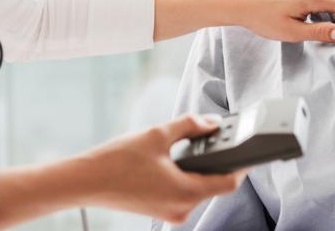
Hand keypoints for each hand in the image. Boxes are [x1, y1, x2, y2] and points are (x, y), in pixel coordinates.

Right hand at [81, 114, 245, 223]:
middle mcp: (182, 209)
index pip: (229, 183)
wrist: (85, 181)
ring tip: (186, 145)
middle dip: (216, 161)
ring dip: (197, 168)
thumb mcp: (157, 134)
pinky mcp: (160, 211)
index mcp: (186, 192)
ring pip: (197, 189)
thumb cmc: (117, 160)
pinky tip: (171, 160)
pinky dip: (184, 176)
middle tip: (213, 137)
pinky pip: (182, 193)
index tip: (249, 150)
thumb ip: (189, 125)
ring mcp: (170, 213)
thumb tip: (211, 122)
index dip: (242, 166)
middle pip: (213, 185)